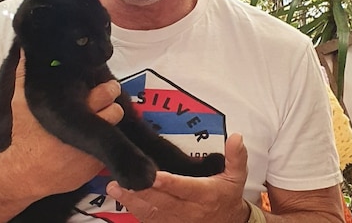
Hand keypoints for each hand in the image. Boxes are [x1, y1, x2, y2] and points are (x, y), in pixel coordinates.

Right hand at [4, 51, 124, 197]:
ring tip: (102, 119)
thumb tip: (24, 52)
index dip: (107, 89)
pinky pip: (109, 148)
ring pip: (116, 129)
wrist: (24, 174)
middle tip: (107, 101)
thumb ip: (23, 75)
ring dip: (111, 123)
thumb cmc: (24, 136)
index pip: (105, 94)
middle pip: (116, 110)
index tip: (104, 87)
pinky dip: (105, 142)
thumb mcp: (20, 103)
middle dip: (113, 104)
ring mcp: (92, 148)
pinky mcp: (94, 166)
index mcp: (73, 110)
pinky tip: (94, 138)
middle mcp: (87, 129)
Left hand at [105, 133, 250, 222]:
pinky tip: (123, 199)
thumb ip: (236, 157)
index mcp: (205, 195)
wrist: (229, 222)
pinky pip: (151, 220)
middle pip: (163, 203)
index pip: (185, 188)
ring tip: (115, 188)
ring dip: (132, 201)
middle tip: (121, 181)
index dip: (169, 183)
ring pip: (153, 213)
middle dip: (142, 192)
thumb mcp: (237, 176)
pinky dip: (136, 210)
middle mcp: (190, 210)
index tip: (154, 176)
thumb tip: (236, 137)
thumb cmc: (228, 195)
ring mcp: (178, 221)